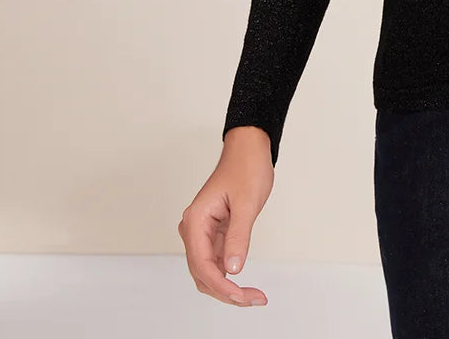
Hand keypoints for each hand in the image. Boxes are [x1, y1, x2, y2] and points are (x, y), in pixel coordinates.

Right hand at [178, 129, 274, 306]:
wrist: (249, 148)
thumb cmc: (246, 167)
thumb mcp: (247, 203)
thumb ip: (239, 237)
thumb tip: (232, 270)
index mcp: (195, 220)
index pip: (202, 264)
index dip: (221, 285)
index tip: (242, 296)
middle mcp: (194, 228)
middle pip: (203, 273)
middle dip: (226, 292)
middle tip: (254, 299)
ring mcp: (203, 232)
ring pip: (209, 271)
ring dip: (228, 287)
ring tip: (253, 296)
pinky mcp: (214, 232)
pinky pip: (217, 261)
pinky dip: (230, 275)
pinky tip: (246, 284)